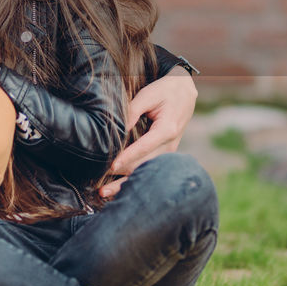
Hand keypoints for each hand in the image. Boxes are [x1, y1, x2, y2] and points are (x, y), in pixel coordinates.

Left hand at [103, 67, 197, 193]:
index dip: (127, 158)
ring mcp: (168, 153)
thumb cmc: (164, 92)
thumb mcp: (148, 95)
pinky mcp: (164, 156)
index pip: (144, 147)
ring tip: (105, 194)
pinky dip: (133, 179)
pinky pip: (148, 170)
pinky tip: (117, 188)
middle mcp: (170, 145)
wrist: (185, 93)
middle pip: (144, 167)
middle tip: (101, 190)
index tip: (111, 167)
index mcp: (167, 129)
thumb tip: (116, 130)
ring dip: (126, 184)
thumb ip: (131, 112)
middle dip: (122, 179)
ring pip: (146, 173)